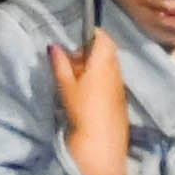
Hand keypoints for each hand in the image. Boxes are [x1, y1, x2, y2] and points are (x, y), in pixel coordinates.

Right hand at [48, 29, 131, 174]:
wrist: (102, 142)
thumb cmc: (83, 110)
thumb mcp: (66, 85)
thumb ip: (60, 63)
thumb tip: (54, 46)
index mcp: (103, 63)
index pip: (104, 38)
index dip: (93, 33)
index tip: (78, 36)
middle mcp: (115, 71)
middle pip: (107, 51)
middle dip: (91, 50)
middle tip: (72, 57)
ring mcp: (119, 86)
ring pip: (109, 66)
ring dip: (95, 65)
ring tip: (77, 75)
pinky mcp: (120, 99)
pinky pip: (111, 79)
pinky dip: (100, 77)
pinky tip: (87, 90)